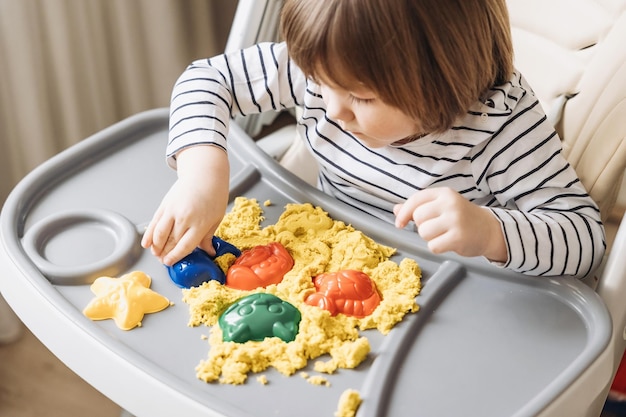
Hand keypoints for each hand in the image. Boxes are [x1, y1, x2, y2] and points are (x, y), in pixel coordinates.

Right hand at [141, 146, 228, 265]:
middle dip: (165, 253)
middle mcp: (185, 218)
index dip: (175, 257)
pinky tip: (147, 243)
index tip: (170, 262)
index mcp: (200, 224)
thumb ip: (209, 236)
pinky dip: (149, 234)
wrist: (205, 174)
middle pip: (171, 242)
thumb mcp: (217, 218)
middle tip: (163, 261)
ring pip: (159, 234)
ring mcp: (173, 211)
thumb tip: (208, 252)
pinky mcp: (165, 204)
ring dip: (156, 246)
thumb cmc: (214, 195)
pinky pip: (154, 222)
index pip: (185, 246)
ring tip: (156, 253)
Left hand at [394, 187, 506, 261]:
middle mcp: (450, 204)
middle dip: (423, 226)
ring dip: (430, 238)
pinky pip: (433, 246)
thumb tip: (396, 210)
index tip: (400, 223)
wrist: (489, 230)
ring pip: (424, 232)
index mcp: (444, 193)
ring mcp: (455, 220)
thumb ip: (418, 207)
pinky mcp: (458, 237)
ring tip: (443, 235)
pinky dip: (437, 248)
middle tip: (437, 227)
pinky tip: (449, 243)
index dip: (404, 212)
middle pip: (418, 217)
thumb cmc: (461, 218)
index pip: (416, 200)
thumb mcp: (441, 207)